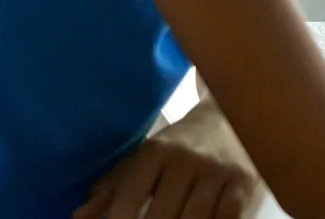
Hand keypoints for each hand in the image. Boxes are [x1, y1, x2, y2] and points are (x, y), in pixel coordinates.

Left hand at [75, 103, 258, 218]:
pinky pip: (228, 217)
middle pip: (160, 217)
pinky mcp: (245, 180)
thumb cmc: (180, 146)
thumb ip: (112, 190)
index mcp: (155, 151)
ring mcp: (218, 170)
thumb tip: (79, 217)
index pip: (127, 202)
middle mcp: (186, 158)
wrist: (231, 116)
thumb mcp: (143, 159)